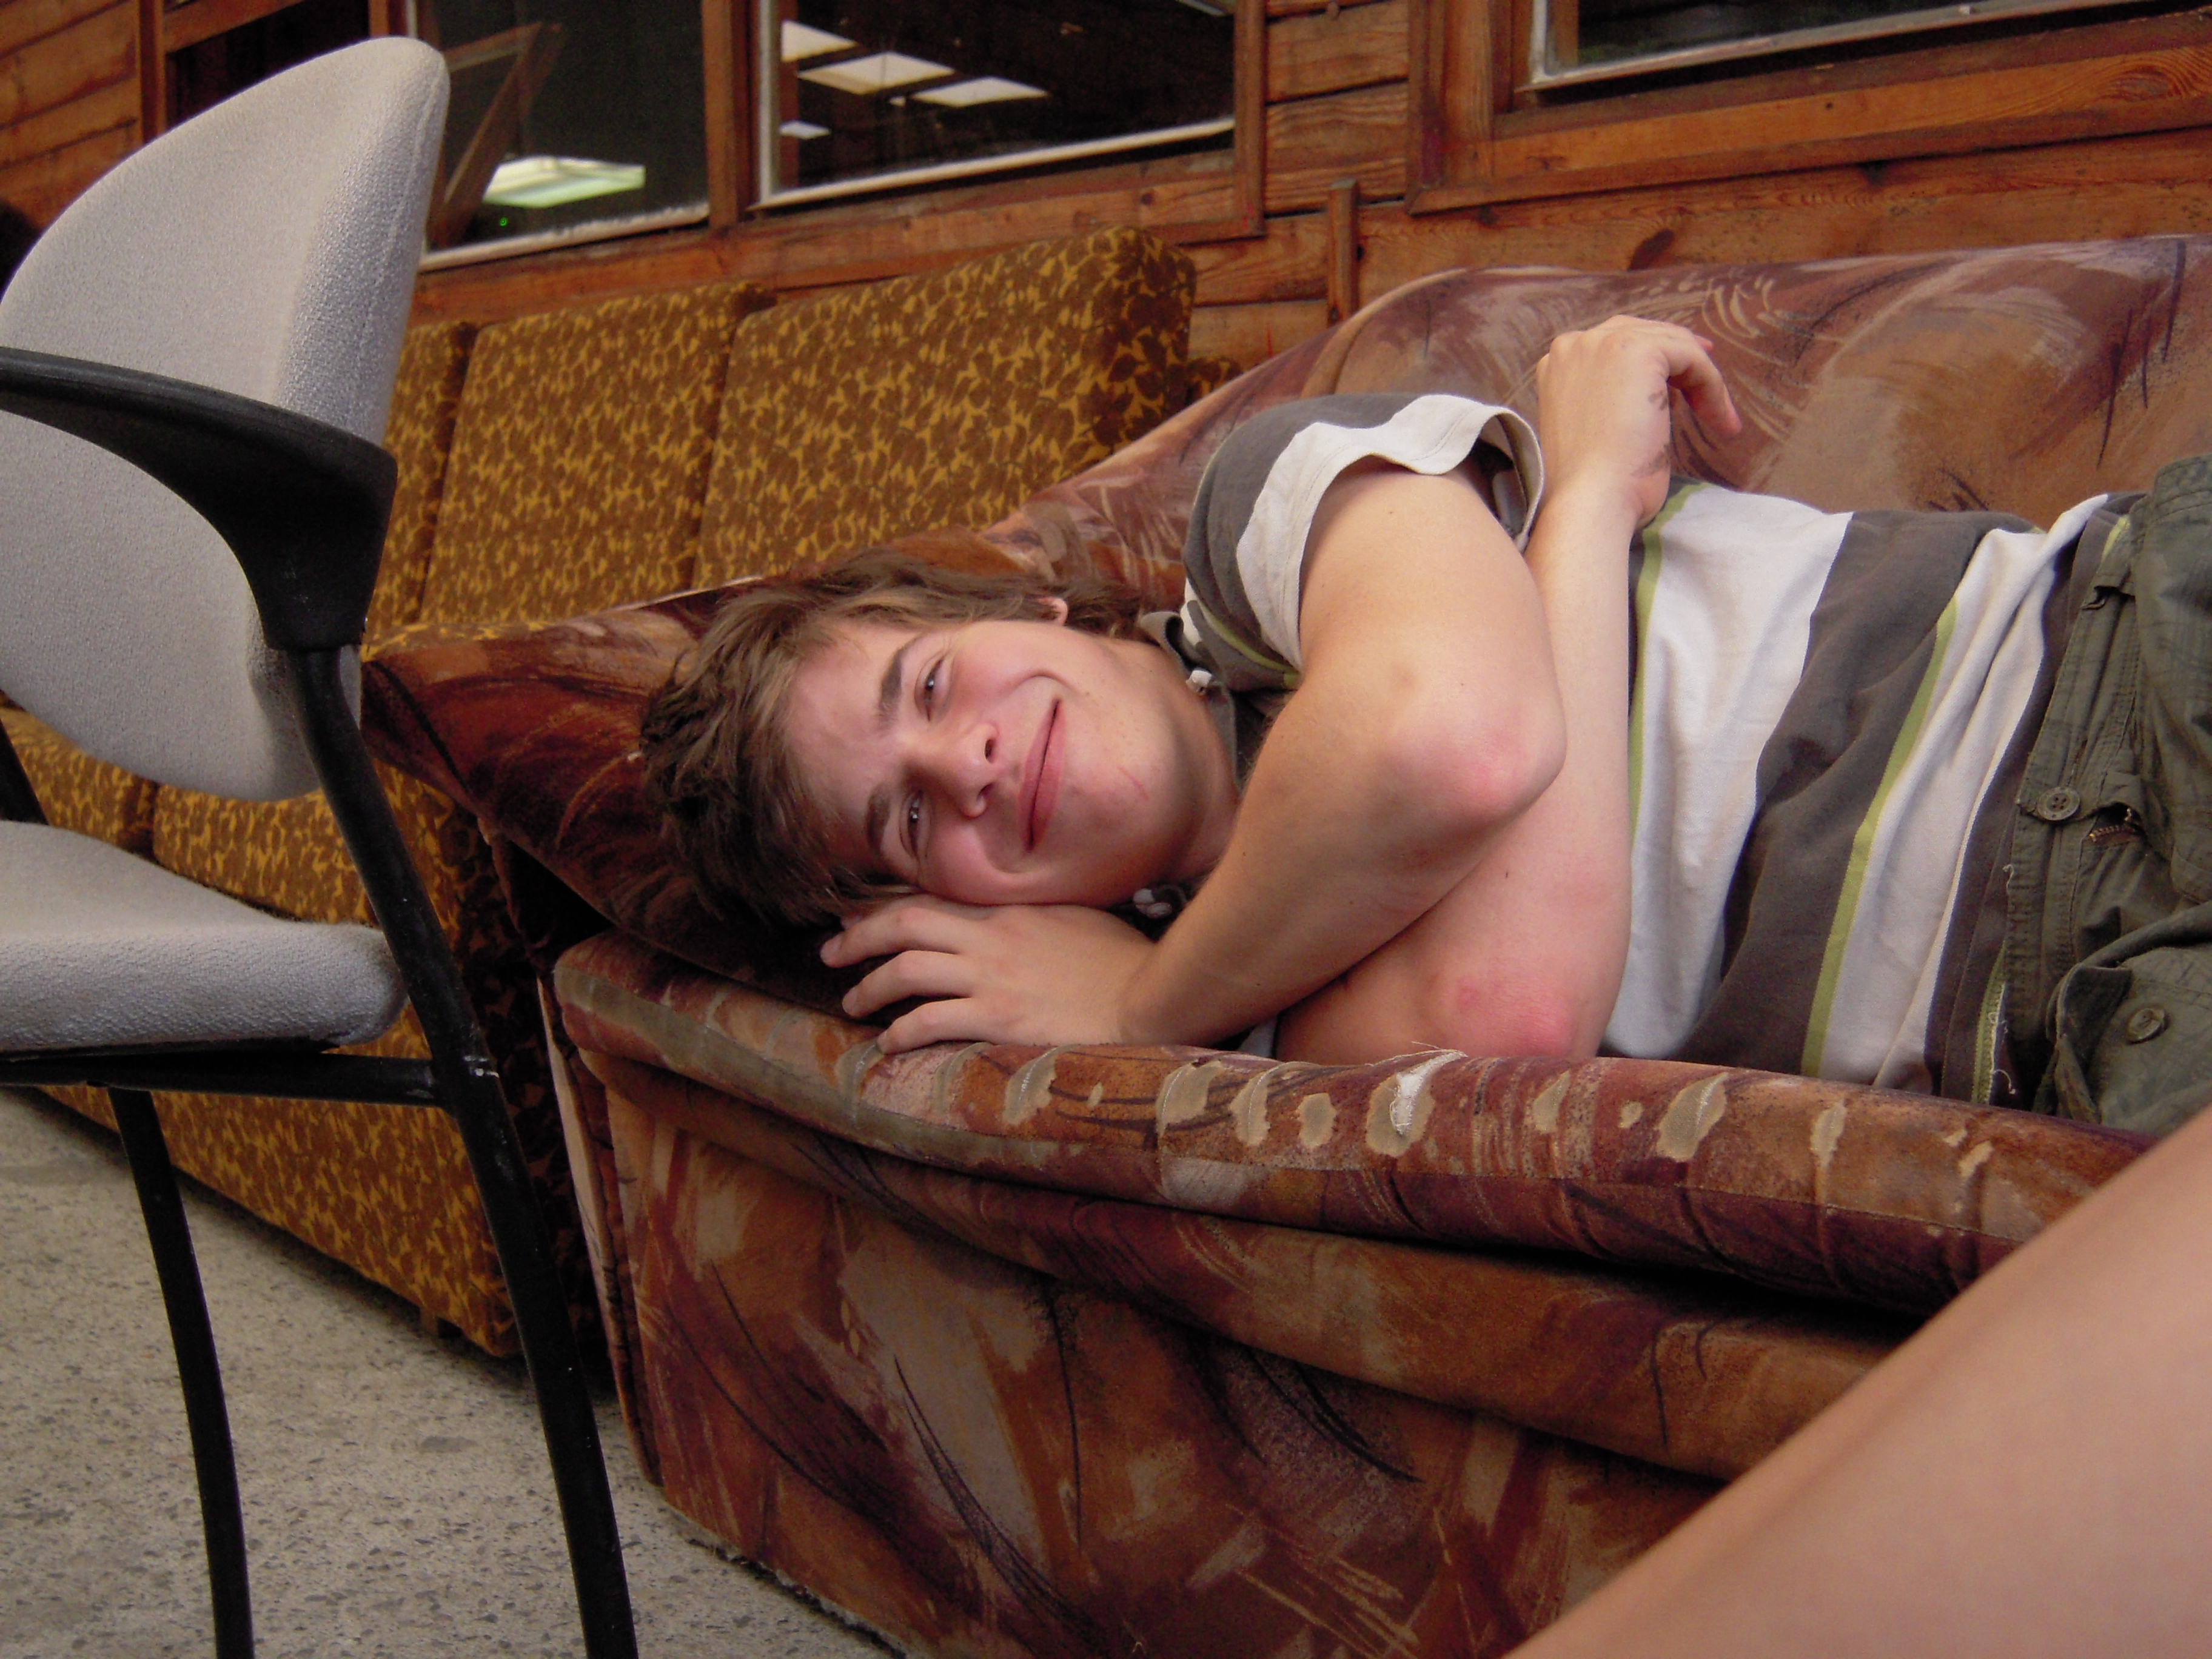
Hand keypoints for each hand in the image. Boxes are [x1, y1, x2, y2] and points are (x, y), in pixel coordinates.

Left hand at [821, 896, 1155, 1053]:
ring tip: (851, 1003)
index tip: (855, 921)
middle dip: (857, 938)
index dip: (884, 909)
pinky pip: (931, 1020)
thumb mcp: (1075, 919)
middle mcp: (991, 937)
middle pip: (903, 924)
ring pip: (906, 969)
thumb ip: (1033, 917)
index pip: (931, 899)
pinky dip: (901, 1031)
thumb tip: (1010, 923)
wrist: (1149, 998)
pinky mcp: (999, 1018)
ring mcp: (992, 977)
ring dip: (869, 985)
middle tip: (829, 954)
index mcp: (1008, 910)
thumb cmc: (1123, 962)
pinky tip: (888, 1044)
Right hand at [1535, 316, 1739, 525]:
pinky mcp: (1637, 350)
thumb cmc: (1593, 483)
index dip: (1655, 361)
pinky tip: (1719, 420)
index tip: (1683, 388)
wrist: (1590, 499)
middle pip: (1643, 333)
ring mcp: (1603, 343)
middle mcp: (1575, 345)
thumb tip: (1663, 391)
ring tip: (1720, 420)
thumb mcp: (1597, 430)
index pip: (1615, 345)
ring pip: (1672, 344)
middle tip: (1709, 388)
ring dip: (1702, 380)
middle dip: (1680, 360)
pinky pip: (1691, 357)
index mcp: (1557, 365)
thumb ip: (1613, 399)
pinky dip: (1712, 386)